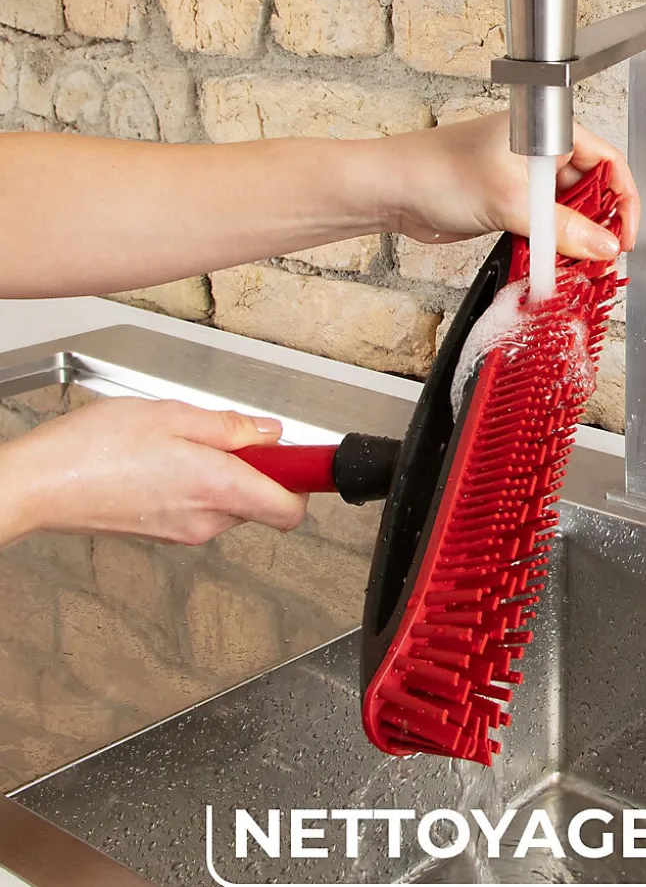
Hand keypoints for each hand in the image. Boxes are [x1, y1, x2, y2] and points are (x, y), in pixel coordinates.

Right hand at [0, 397, 306, 546]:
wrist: (37, 485)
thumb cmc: (93, 449)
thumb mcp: (172, 415)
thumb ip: (231, 426)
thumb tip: (270, 434)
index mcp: (217, 489)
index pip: (291, 508)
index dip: (304, 481)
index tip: (305, 460)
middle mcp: (207, 520)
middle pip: (263, 500)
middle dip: (256, 467)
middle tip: (223, 436)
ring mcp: (186, 531)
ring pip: (232, 501)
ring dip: (224, 474)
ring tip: (180, 445)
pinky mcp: (166, 532)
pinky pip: (204, 507)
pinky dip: (199, 484)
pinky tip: (163, 462)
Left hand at [383, 112, 639, 257]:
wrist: (395, 192)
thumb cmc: (440, 172)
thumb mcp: (511, 200)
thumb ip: (562, 228)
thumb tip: (603, 247)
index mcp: (549, 134)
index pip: (608, 162)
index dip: (623, 199)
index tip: (624, 235)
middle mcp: (542, 156)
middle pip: (592, 192)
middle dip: (601, 227)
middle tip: (603, 260)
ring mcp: (525, 183)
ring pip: (567, 215)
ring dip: (575, 243)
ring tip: (580, 269)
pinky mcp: (510, 206)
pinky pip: (544, 229)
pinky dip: (551, 248)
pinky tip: (553, 267)